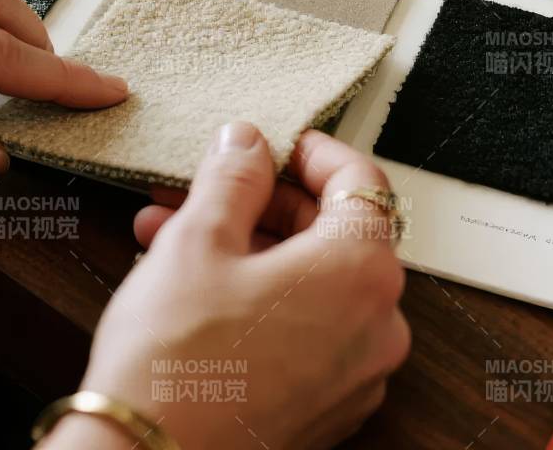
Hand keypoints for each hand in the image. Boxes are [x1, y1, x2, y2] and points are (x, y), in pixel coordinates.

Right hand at [45, 125, 409, 449]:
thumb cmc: (175, 363)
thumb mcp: (197, 239)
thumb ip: (234, 176)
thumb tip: (249, 144)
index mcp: (362, 271)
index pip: (361, 180)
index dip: (311, 152)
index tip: (273, 144)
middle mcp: (377, 325)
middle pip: (336, 232)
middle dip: (264, 204)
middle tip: (209, 187)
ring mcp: (356, 375)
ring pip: (313, 283)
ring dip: (251, 250)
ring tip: (175, 233)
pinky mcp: (327, 408)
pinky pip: (307, 331)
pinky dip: (264, 300)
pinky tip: (197, 288)